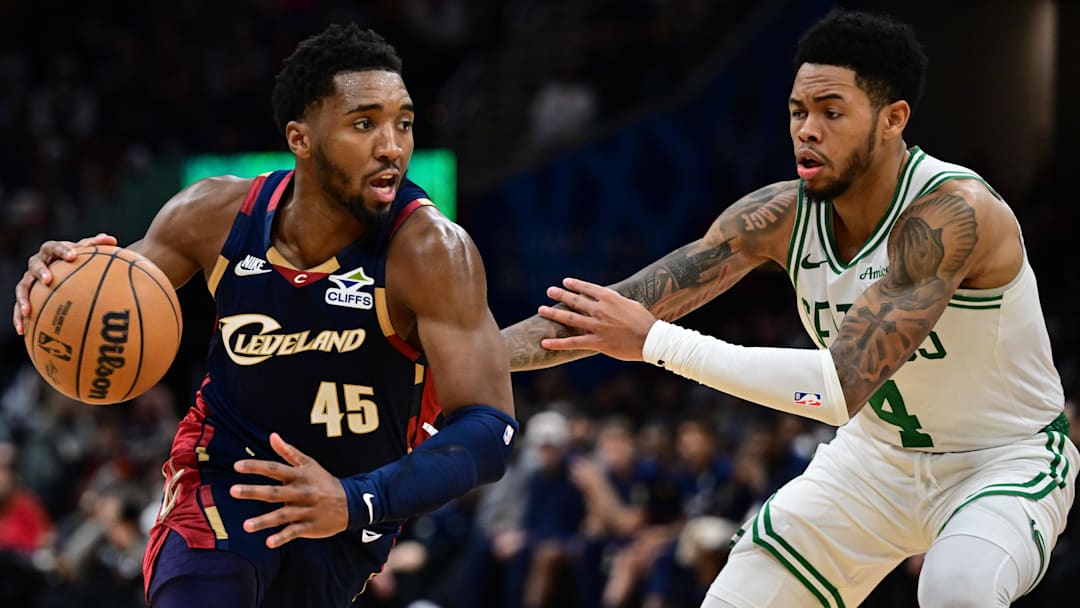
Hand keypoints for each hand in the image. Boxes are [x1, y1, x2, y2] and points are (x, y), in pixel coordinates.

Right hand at [13, 233, 117, 334]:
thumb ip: (97, 245)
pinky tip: (21, 330)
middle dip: (41, 271)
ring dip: (23, 298)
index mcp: (51, 251)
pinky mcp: (26, 294)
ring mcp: (30, 279)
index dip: (62, 250)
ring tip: (28, 310)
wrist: (64, 269)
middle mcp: (37, 263)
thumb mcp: (87, 252)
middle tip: (49, 280)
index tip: (73, 256)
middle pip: (35, 264)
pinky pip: (18, 306)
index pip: (54, 247)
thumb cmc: (77, 259)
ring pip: (23, 286)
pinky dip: (18, 317)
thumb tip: (112, 239)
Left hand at [229, 433, 348, 547]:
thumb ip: (288, 451)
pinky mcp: (310, 526)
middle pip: (274, 492)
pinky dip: (282, 537)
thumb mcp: (309, 464)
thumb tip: (272, 436)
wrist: (350, 502)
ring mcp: (305, 510)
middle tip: (233, 491)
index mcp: (299, 476)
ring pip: (282, 515)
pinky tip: (268, 543)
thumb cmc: (324, 481)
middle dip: (254, 491)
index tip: (236, 466)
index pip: (274, 469)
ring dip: (264, 520)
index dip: (256, 467)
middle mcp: (301, 492)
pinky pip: (294, 532)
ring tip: (245, 526)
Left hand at [537, 277, 656, 361]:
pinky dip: (557, 343)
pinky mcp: (597, 342)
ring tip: (541, 310)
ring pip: (569, 319)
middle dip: (560, 295)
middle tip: (549, 291)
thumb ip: (615, 302)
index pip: (588, 288)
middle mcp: (600, 310)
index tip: (565, 282)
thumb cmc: (644, 321)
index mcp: (610, 298)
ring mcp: (597, 326)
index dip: (575, 285)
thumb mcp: (630, 304)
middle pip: (575, 301)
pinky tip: (544, 342)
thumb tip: (607, 300)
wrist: (651, 339)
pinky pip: (573, 342)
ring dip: (553, 314)